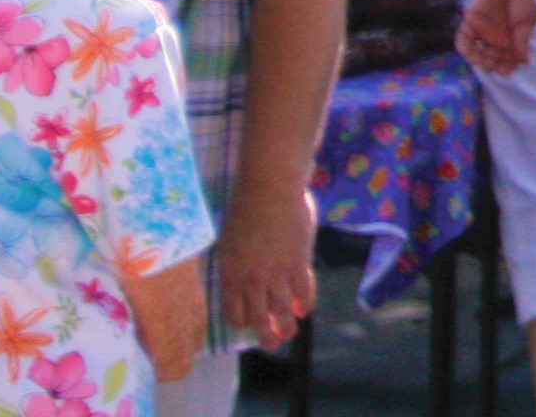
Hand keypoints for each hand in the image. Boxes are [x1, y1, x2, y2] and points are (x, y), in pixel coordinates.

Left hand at [215, 179, 319, 348]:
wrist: (269, 191)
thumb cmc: (245, 207)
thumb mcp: (230, 240)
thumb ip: (237, 261)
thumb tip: (243, 269)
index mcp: (231, 276)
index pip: (234, 313)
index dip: (241, 321)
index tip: (247, 322)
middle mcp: (252, 282)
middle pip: (258, 320)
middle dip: (266, 336)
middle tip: (272, 344)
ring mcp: (276, 275)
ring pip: (282, 312)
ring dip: (287, 327)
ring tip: (291, 333)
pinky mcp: (298, 264)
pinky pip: (304, 292)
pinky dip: (305, 303)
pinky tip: (305, 308)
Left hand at [457, 0, 535, 76]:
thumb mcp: (529, 22)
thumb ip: (522, 42)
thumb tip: (524, 62)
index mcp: (513, 41)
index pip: (507, 62)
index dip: (506, 68)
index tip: (508, 67)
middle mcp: (497, 39)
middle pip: (491, 61)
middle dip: (491, 65)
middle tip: (494, 62)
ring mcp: (483, 32)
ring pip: (476, 54)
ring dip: (478, 60)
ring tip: (482, 59)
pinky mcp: (471, 22)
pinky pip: (463, 40)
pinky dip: (465, 49)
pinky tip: (471, 53)